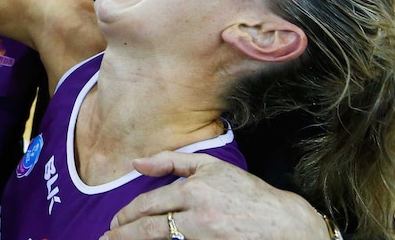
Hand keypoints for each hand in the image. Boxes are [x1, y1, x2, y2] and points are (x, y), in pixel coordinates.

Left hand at [99, 151, 327, 239]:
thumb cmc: (247, 194)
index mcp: (194, 191)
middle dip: (124, 235)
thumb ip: (173, 161)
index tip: (114, 223)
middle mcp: (198, 216)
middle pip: (150, 229)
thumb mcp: (213, 167)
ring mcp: (206, 237)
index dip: (127, 216)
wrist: (286, 224)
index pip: (149, 205)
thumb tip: (136, 162)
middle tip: (108, 239)